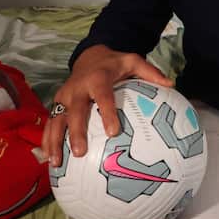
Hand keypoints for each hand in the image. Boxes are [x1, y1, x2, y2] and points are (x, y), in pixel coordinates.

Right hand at [42, 45, 173, 166]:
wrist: (89, 55)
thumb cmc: (114, 64)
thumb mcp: (133, 61)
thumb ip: (150, 73)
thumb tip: (171, 85)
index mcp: (98, 78)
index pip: (102, 96)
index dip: (107, 112)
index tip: (113, 131)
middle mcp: (78, 88)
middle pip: (75, 111)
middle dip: (76, 132)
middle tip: (80, 152)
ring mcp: (64, 96)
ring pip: (56, 119)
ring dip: (54, 141)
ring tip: (56, 162)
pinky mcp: (57, 104)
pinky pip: (50, 123)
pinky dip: (47, 140)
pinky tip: (49, 160)